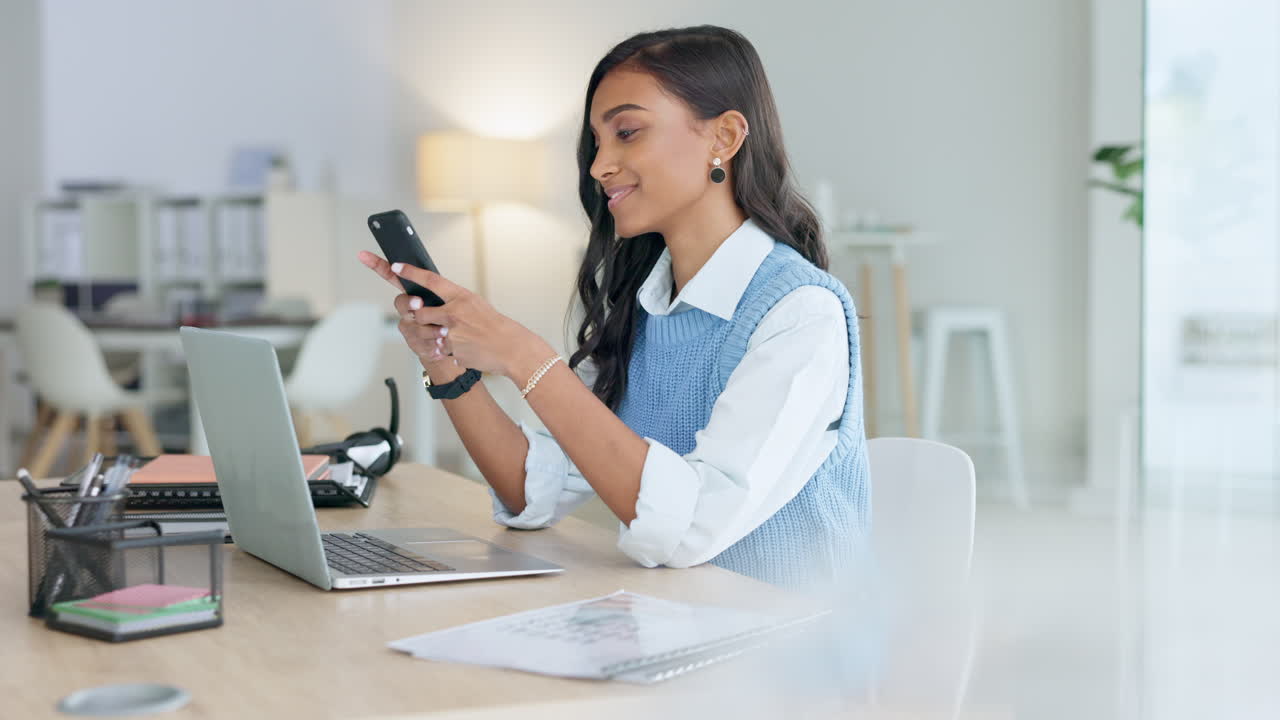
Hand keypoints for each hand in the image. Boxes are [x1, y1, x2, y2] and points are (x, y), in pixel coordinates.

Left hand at [357, 251, 553, 380]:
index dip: (410, 272)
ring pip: (427, 333)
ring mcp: (452, 333)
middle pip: (418, 312)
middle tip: (426, 318)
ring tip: (455, 337)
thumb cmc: (493, 325)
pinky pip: (440, 351)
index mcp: (460, 297)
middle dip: (417, 317)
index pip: (430, 280)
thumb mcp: (474, 304)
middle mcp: (454, 313)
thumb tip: (430, 301)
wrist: (510, 347)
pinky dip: (449, 351)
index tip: (395, 266)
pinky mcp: (453, 351)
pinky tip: (466, 349)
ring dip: (435, 336)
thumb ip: (452, 301)